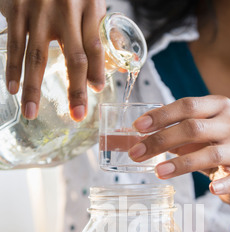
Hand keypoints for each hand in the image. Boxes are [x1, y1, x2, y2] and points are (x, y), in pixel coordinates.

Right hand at [0, 0, 105, 120]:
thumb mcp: (89, 1)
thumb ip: (96, 34)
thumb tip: (111, 74)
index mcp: (88, 7)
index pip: (95, 46)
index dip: (98, 71)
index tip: (97, 91)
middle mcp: (65, 10)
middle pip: (73, 57)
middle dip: (75, 90)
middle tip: (77, 115)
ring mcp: (38, 10)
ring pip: (37, 57)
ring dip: (33, 89)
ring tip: (32, 113)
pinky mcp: (16, 9)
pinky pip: (15, 46)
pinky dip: (13, 69)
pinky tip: (13, 89)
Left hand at [129, 96, 229, 206]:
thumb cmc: (210, 149)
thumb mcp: (192, 137)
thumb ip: (168, 133)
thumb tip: (131, 139)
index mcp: (217, 107)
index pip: (187, 106)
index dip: (161, 115)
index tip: (138, 126)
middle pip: (193, 128)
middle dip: (161, 140)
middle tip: (136, 153)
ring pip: (209, 154)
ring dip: (181, 164)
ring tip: (158, 172)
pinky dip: (221, 183)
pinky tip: (210, 189)